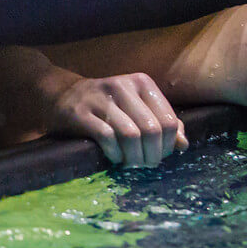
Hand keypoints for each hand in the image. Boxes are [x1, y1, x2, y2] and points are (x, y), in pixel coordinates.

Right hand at [50, 73, 186, 165]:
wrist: (62, 94)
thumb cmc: (107, 105)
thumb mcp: (137, 107)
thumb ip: (162, 122)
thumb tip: (184, 145)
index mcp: (142, 83)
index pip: (169, 121)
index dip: (168, 145)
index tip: (159, 156)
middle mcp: (124, 87)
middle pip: (152, 130)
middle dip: (152, 154)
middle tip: (145, 164)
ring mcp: (101, 99)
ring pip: (132, 135)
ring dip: (134, 157)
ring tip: (131, 164)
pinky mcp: (81, 113)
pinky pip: (107, 138)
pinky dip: (115, 153)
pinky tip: (114, 158)